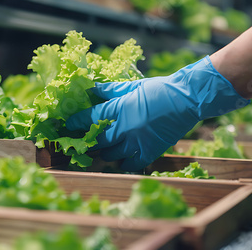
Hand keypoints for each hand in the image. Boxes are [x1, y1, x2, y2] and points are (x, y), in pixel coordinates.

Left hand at [66, 56, 248, 170]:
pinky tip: (119, 160)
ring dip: (103, 154)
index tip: (65, 124)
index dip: (74, 122)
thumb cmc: (159, 89)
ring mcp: (135, 142)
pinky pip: (129, 165)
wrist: (186, 99)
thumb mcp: (132, 86)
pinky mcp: (148, 152)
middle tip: (80, 141)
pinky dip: (122, 164)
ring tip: (100, 151)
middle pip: (96, 141)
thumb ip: (110, 90)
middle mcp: (123, 128)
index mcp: (118, 109)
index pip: (88, 118)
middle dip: (86, 141)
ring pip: (110, 155)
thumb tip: (92, 89)